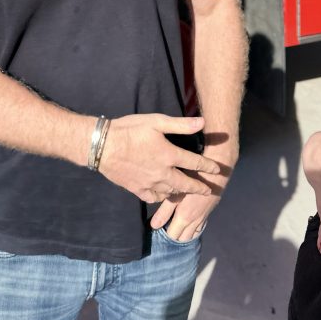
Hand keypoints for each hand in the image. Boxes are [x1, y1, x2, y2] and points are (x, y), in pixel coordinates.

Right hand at [98, 114, 219, 202]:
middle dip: (199, 187)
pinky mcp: (137, 189)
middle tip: (207, 191)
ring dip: (181, 191)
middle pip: (186, 183)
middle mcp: (163, 173)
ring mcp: (150, 183)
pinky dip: (161, 196)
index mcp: (169, 155)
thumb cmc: (130, 130)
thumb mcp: (156, 121)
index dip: (208, 166)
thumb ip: (180, 125)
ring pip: (171, 192)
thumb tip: (203, 122)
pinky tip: (162, 194)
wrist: (103, 146)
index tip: (216, 170)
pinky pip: (154, 197)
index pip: (195, 162)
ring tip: (186, 191)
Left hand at [148, 149, 232, 239]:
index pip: (173, 236)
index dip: (165, 235)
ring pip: (193, 234)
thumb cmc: (193, 179)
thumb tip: (154, 226)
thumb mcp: (177, 193)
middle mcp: (195, 221)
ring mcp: (204, 218)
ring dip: (185, 234)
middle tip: (165, 229)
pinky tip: (188, 224)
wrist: (216, 173)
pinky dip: (193, 229)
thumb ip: (165, 210)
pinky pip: (200, 227)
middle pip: (183, 238)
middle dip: (175, 237)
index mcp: (185, 217)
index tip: (158, 230)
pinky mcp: (208, 212)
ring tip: (176, 227)